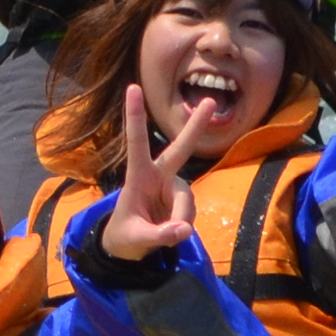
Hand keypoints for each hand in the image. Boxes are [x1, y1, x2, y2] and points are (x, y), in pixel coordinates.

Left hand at [105, 95, 201, 261]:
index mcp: (138, 176)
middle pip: (180, 150)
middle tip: (210, 102)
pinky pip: (189, 213)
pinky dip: (182, 226)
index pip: (136, 143)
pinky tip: (171, 232)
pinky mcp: (182, 200)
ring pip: (186, 201)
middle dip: (195, 127)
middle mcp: (158, 176)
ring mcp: (172, 187)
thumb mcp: (135, 239)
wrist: (128, 247)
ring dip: (180, 219)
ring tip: (164, 235)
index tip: (132, 88)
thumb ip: (159, 235)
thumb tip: (184, 230)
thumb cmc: (124, 236)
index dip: (134, 117)